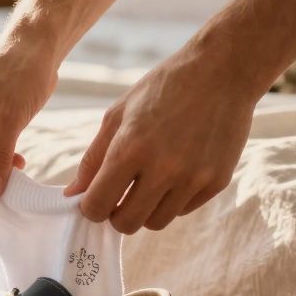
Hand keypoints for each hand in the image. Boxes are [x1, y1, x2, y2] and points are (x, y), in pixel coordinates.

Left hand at [65, 47, 255, 231]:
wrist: (222, 71)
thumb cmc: (163, 88)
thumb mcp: (118, 114)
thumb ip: (93, 158)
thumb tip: (72, 194)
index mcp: (130, 149)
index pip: (98, 206)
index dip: (91, 206)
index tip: (96, 197)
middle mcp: (163, 169)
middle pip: (126, 224)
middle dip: (116, 214)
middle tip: (119, 196)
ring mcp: (193, 178)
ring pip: (156, 222)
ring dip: (145, 209)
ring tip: (147, 183)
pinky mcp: (217, 182)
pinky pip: (183, 210)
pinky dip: (172, 200)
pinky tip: (174, 173)